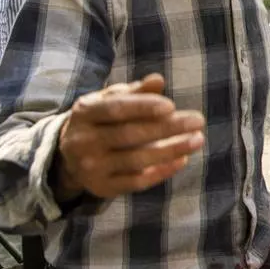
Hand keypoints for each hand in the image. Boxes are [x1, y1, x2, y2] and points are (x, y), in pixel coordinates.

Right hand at [54, 74, 204, 200]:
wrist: (70, 154)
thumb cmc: (101, 118)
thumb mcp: (111, 99)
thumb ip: (136, 91)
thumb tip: (158, 80)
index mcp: (85, 113)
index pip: (116, 109)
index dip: (143, 107)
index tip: (172, 106)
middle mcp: (83, 142)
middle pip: (129, 135)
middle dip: (167, 128)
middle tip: (198, 120)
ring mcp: (91, 168)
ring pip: (136, 160)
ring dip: (171, 150)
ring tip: (198, 139)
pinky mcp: (102, 188)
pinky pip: (136, 182)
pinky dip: (161, 171)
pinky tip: (182, 159)